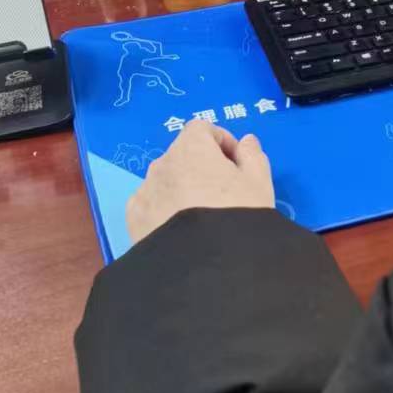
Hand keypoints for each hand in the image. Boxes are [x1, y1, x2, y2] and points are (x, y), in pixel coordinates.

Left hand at [127, 120, 275, 245]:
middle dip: (201, 165)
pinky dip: (163, 209)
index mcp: (191, 148)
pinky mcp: (134, 218)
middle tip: (223, 192)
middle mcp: (162, 163)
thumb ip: (252, 156)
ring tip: (201, 216)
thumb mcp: (259, 184)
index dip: (221, 141)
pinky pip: (151, 204)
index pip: (202, 128)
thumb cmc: (238, 214)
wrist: (206, 265)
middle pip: (182, 154)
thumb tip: (246, 141)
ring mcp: (144, 191)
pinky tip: (180, 231)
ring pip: (165, 180)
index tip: (236, 164)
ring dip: (181, 187)